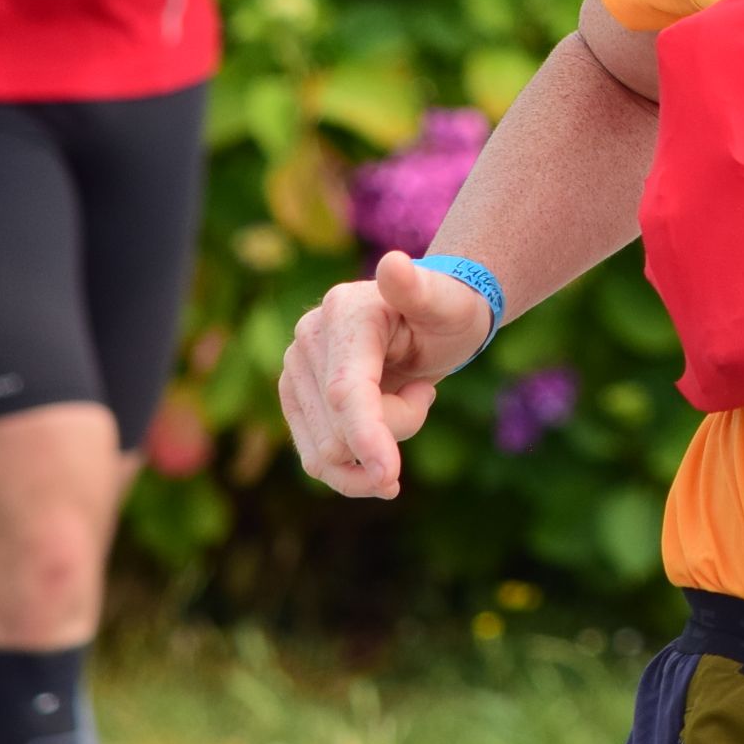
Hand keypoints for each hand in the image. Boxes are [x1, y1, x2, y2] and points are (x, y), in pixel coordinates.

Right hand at [279, 251, 492, 498]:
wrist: (430, 321)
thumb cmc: (447, 312)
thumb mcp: (448, 303)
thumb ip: (420, 290)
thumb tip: (393, 264)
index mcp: (343, 312)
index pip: (346, 391)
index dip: (367, 436)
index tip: (390, 479)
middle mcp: (307, 339)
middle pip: (341, 429)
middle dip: (395, 429)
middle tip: (424, 390)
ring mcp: (294, 370)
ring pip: (328, 451)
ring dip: (379, 445)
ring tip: (407, 399)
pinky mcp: (295, 399)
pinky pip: (317, 459)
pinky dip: (356, 470)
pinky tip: (385, 455)